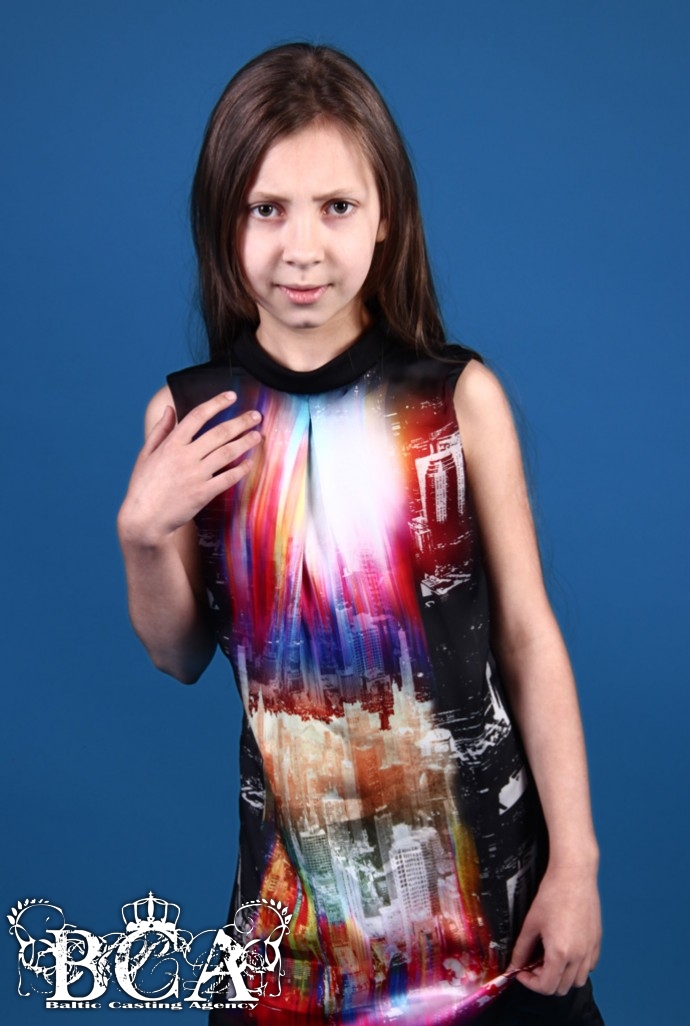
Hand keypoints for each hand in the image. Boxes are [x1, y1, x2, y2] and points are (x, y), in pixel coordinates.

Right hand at [119, 390, 261, 546]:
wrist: (144, 520)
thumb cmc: (143, 486)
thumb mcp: (145, 454)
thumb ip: (160, 430)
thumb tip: (170, 408)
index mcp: (171, 444)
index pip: (197, 416)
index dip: (216, 403)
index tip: (231, 396)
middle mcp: (185, 457)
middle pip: (219, 433)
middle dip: (241, 422)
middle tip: (256, 415)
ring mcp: (195, 475)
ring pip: (227, 453)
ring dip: (246, 442)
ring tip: (258, 435)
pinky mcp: (203, 494)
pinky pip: (228, 478)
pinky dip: (241, 469)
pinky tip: (250, 462)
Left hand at [507, 861, 600, 995]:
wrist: (574, 876)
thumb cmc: (552, 895)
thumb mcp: (531, 923)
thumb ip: (522, 949)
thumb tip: (514, 965)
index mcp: (560, 953)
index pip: (546, 986)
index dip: (530, 983)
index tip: (522, 972)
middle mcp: (579, 957)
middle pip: (562, 988)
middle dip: (544, 980)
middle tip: (532, 965)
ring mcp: (590, 950)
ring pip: (578, 981)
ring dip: (562, 977)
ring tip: (549, 959)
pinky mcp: (597, 942)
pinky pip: (589, 967)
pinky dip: (577, 967)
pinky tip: (566, 951)